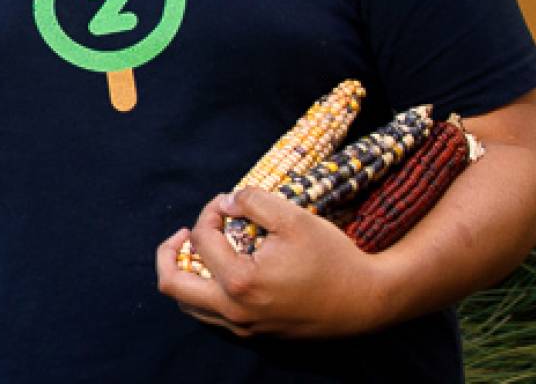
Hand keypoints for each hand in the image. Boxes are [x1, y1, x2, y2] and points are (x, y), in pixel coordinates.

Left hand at [152, 189, 398, 338]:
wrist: (366, 300)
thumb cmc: (332, 257)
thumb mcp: (293, 217)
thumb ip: (252, 201)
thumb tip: (225, 202)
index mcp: (239, 283)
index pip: (201, 241)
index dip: (209, 214)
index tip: (228, 203)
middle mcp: (234, 311)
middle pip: (172, 285)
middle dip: (169, 252)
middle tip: (184, 233)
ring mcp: (242, 326)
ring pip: (189, 304)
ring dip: (185, 273)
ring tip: (200, 251)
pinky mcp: (253, 333)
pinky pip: (211, 315)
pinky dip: (204, 291)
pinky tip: (221, 270)